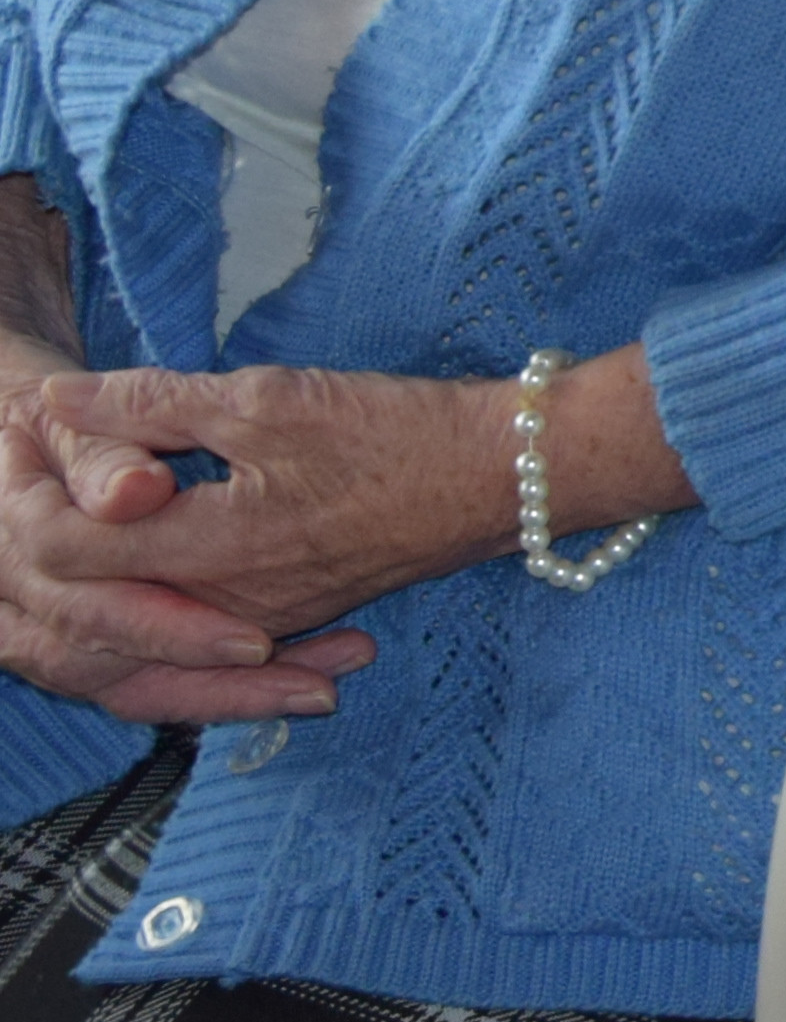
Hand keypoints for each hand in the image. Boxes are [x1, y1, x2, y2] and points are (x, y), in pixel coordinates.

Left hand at [0, 371, 362, 719]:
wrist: (501, 480)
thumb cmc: (396, 433)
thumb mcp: (269, 397)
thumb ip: (151, 403)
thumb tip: (56, 397)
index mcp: (209, 549)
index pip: (62, 548)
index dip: (27, 488)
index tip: (31, 433)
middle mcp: (220, 608)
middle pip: (82, 594)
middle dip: (48, 527)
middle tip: (47, 454)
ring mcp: (251, 624)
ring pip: (129, 612)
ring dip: (96, 557)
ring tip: (92, 481)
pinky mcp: (281, 622)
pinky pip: (182, 619)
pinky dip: (148, 578)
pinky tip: (153, 525)